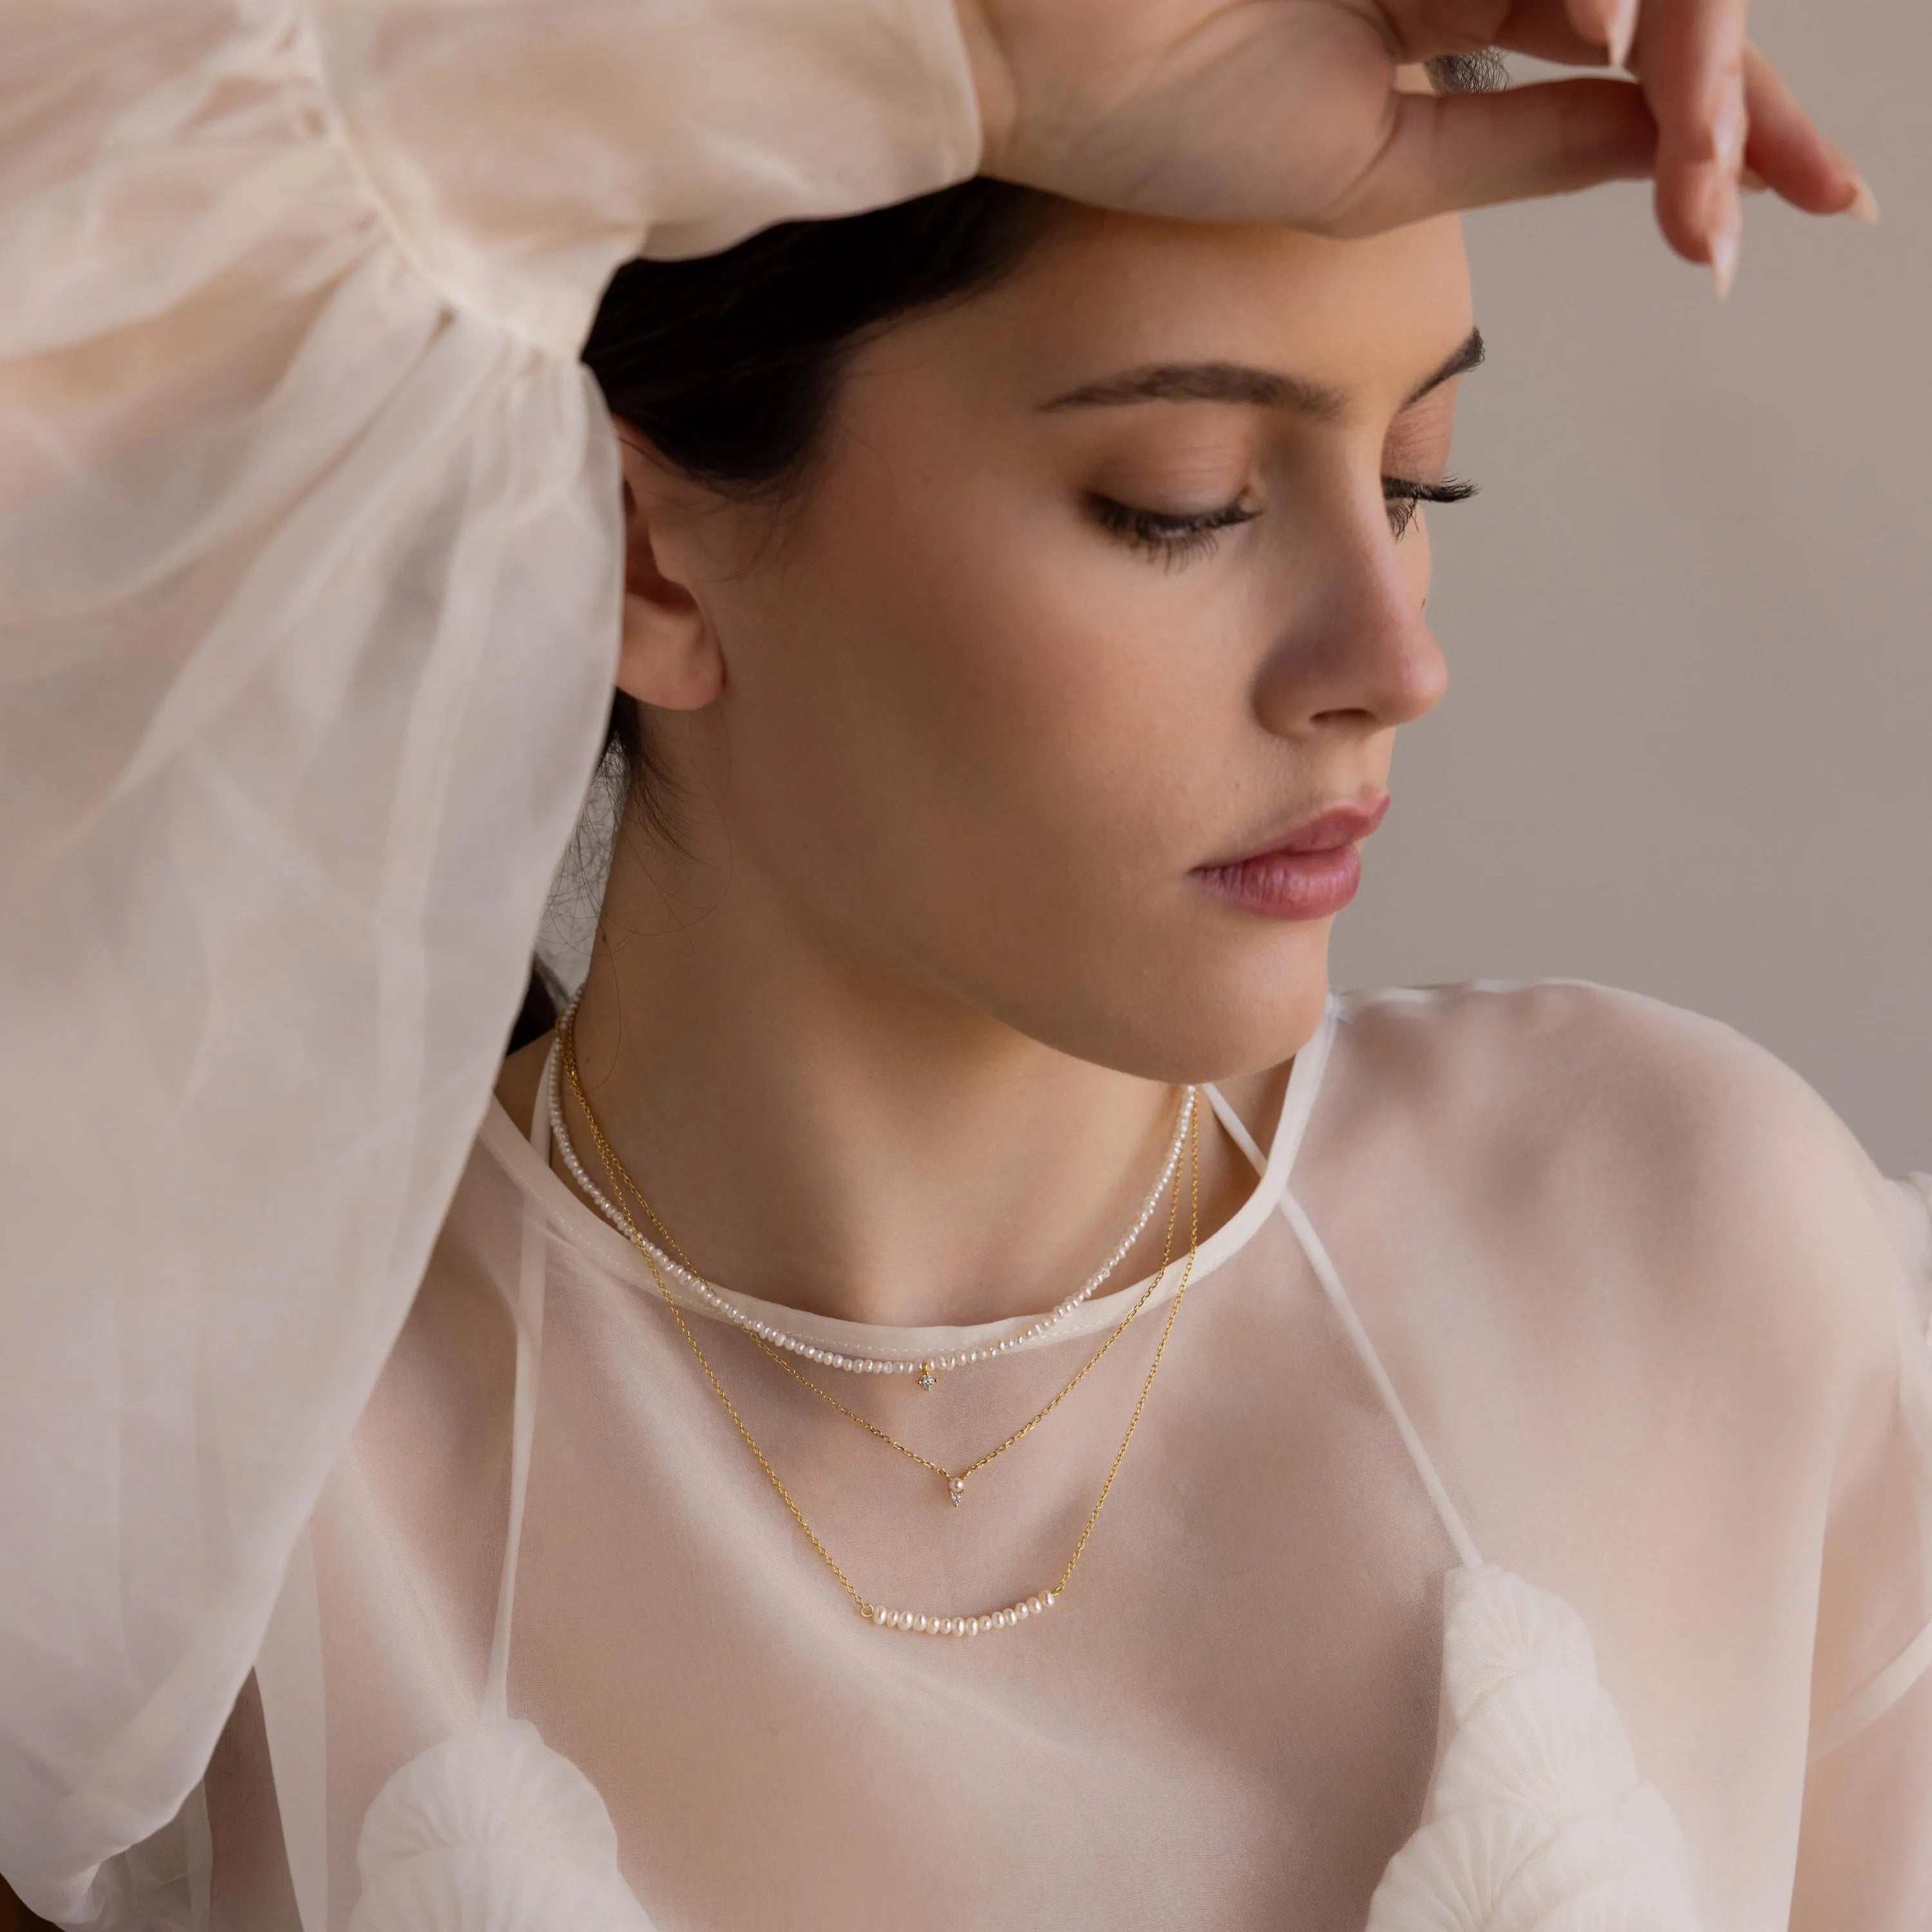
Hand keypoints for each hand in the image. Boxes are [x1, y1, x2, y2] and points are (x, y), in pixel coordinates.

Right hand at [955, 0, 1871, 293]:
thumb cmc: (1152, 119)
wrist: (1020, 42)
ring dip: (1685, 48)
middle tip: (1808, 193)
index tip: (1814, 203)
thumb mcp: (1368, 167)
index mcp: (1440, 9)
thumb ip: (1518, 147)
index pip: (1617, 54)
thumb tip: (1652, 147)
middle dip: (1733, 94)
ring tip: (1704, 164)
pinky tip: (1613, 39)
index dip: (1721, 120)